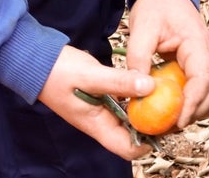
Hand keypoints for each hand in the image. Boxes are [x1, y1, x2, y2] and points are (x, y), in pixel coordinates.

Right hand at [36, 44, 156, 159]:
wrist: (35, 60)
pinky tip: (149, 82)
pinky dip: (136, 95)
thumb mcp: (91, 75)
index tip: (167, 123)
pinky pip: (123, 100)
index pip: (126, 148)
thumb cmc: (58, 71)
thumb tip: (150, 87)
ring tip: (167, 93)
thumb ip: (119, 82)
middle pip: (132, 134)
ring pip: (129, 116)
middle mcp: (100, 121)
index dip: (148, 142)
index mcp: (96, 125)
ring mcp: (100, 108)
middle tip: (174, 106)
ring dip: (147, 108)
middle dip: (153, 124)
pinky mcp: (101, 95)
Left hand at [126, 0, 208, 127]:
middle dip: (197, 112)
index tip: (177, 122)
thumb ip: (139, 58)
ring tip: (175, 120)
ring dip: (201, 109)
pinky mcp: (202, 62)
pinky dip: (201, 101)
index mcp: (196, 43)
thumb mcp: (141, 28)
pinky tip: (181, 107)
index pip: (203, 79)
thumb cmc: (155, 5)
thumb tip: (137, 91)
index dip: (192, 104)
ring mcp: (208, 57)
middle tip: (171, 126)